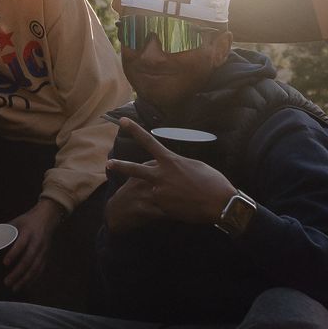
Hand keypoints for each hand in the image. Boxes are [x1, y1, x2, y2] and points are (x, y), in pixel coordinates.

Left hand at [2, 196, 64, 291]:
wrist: (48, 217)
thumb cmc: (28, 221)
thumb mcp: (16, 222)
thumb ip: (3, 231)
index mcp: (28, 233)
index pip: (21, 245)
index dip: (13, 254)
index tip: (4, 263)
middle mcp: (37, 243)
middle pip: (28, 260)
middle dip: (18, 273)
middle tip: (6, 282)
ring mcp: (43, 251)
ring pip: (35, 268)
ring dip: (25, 280)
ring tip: (14, 288)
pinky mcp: (46, 256)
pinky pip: (40, 270)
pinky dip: (33, 279)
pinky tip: (26, 286)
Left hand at [103, 117, 236, 226]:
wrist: (219, 203)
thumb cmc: (212, 181)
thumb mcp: (194, 165)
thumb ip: (177, 164)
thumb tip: (172, 166)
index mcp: (170, 160)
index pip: (148, 141)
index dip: (134, 130)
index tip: (123, 121)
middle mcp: (161, 174)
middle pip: (135, 169)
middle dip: (121, 166)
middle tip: (108, 163)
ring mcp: (160, 191)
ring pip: (147, 189)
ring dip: (142, 190)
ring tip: (130, 192)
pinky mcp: (163, 206)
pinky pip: (158, 203)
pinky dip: (164, 204)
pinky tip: (177, 207)